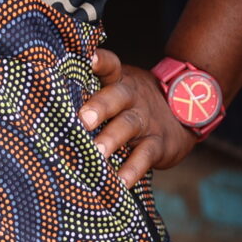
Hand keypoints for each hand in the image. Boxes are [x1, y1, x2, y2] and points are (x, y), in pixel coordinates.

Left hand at [78, 47, 198, 189]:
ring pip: (128, 126)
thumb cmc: (135, 101)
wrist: (189, 109)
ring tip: (96, 153)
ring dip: (111, 139)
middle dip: (99, 107)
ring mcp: (146, 120)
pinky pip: (145, 156)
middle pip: (116, 97)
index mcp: (119, 81)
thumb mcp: (121, 89)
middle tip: (83, 120)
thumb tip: (52, 108)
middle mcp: (132, 97)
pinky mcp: (159, 143)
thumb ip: (94, 92)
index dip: (101, 61)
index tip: (89, 58)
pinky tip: (120, 183)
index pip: (110, 65)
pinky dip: (132, 170)